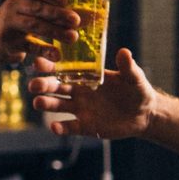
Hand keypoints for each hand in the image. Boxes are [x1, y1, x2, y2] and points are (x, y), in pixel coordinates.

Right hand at [0, 0, 77, 64]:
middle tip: (76, 21)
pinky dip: (44, 50)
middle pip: (38, 8)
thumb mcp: (33, 12)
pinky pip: (29, 46)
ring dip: (55, 31)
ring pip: (34, 25)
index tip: (66, 0)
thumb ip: (57, 12)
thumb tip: (92, 15)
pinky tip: (58, 55)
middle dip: (58, 14)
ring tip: (73, 38)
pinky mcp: (8, 42)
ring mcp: (9, 23)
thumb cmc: (21, 22)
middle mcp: (14, 6)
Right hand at [30, 48, 155, 138]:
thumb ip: (127, 67)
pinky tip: (54, 127)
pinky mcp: (85, 126)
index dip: (51, 66)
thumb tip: (124, 51)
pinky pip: (70, 127)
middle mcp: (79, 92)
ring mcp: (80, 109)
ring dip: (47, 104)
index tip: (38, 62)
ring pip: (58, 106)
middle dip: (44, 85)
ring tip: (38, 102)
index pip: (65, 69)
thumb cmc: (138, 91)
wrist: (144, 114)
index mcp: (87, 76)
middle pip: (56, 87)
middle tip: (34, 84)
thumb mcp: (134, 78)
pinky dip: (61, 128)